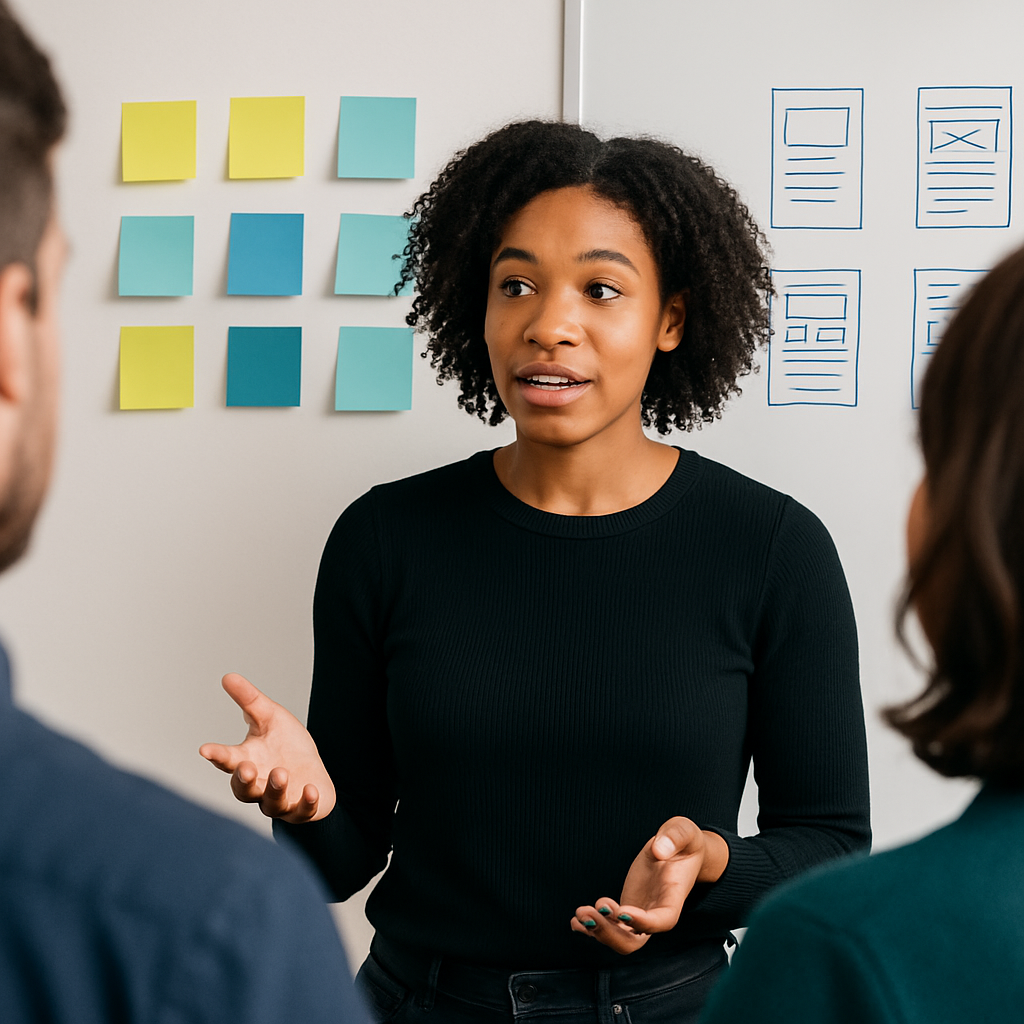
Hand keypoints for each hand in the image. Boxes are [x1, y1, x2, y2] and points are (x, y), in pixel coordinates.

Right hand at [199, 673, 335, 823]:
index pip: (227, 760)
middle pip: (244, 789)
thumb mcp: (269, 717)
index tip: (205, 749)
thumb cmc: (285, 745)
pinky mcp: (301, 809)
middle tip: (248, 768)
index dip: (217, 755)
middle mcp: (259, 785)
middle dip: (244, 780)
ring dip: (274, 789)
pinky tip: (311, 790)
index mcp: (247, 761)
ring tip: (281, 773)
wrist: (312, 770)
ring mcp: (279, 800)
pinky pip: (302, 812)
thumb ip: (249, 700)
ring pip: (271, 803)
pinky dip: (306, 803)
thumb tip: (227, 676)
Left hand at [571, 817, 728, 953]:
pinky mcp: (626, 909)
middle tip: (590, 913)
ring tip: (580, 913)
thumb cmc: (684, 841)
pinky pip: (610, 927)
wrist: (679, 850)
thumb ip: (675, 837)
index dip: (643, 922)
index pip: (662, 921)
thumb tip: (659, 850)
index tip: (622, 911)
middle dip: (610, 933)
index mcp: (674, 897)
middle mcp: (656, 912)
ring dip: (598, 930)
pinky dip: (592, 928)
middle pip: (635, 941)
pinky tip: (576, 922)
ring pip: (620, 938)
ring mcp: (640, 914)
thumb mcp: (684, 831)